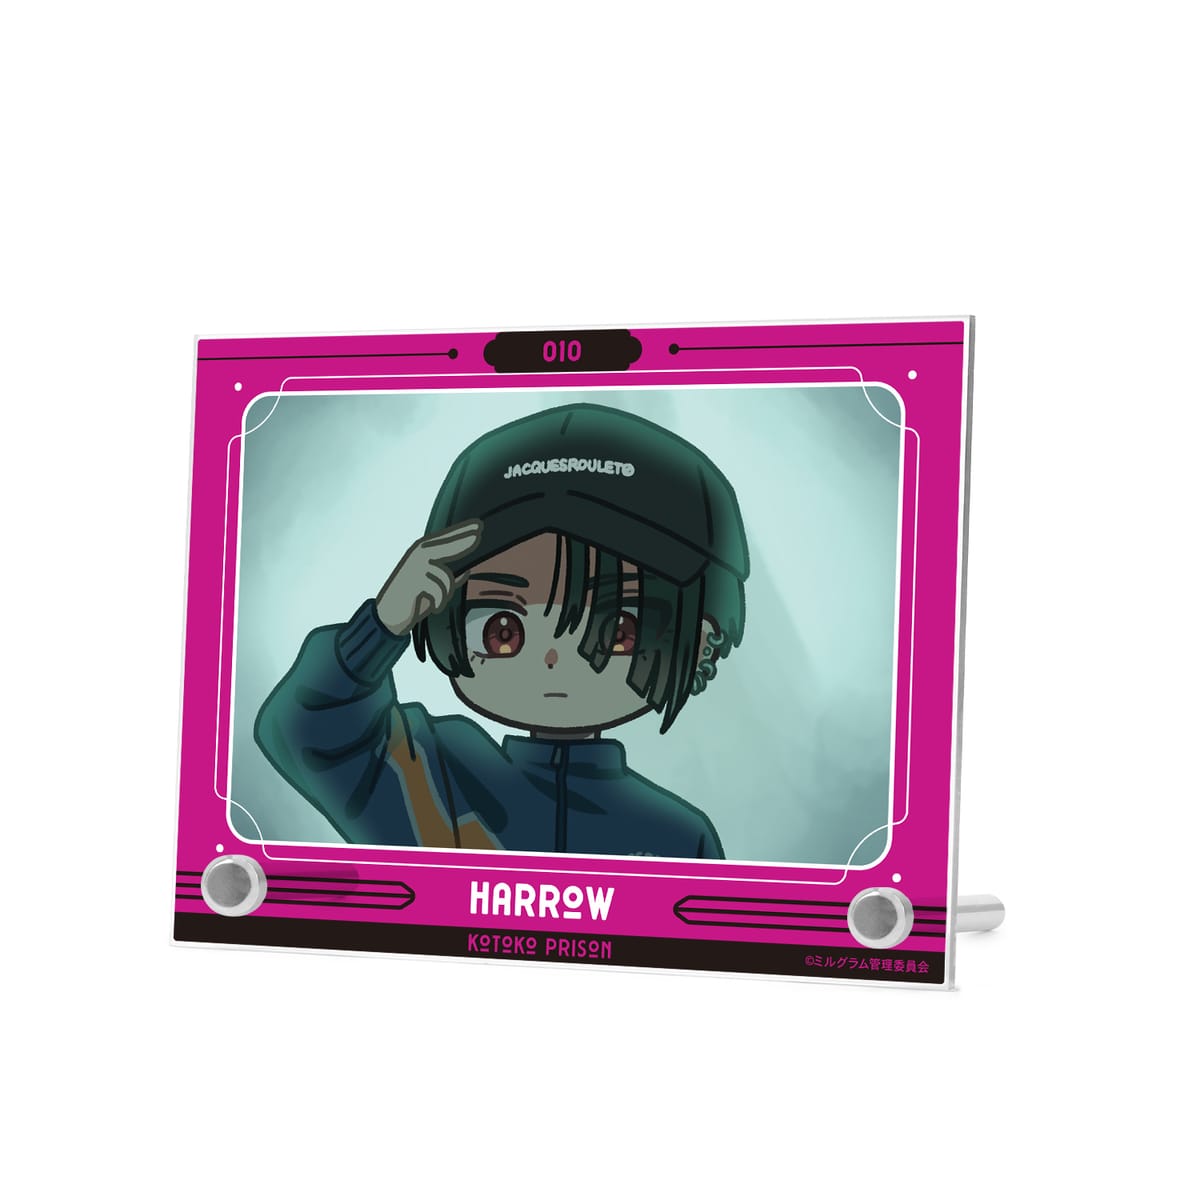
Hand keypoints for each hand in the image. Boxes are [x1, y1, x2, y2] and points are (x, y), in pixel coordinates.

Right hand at [375, 519, 483, 635]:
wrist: (389, 615)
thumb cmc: (410, 600)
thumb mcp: (432, 587)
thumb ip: (447, 577)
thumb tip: (467, 570)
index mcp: (420, 554)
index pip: (443, 539)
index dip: (461, 532)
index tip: (478, 526)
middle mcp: (418, 556)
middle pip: (446, 546)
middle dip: (463, 541)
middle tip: (478, 534)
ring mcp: (415, 566)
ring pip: (445, 577)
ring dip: (444, 593)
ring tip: (436, 600)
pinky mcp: (414, 580)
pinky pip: (438, 591)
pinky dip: (438, 601)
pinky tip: (432, 606)